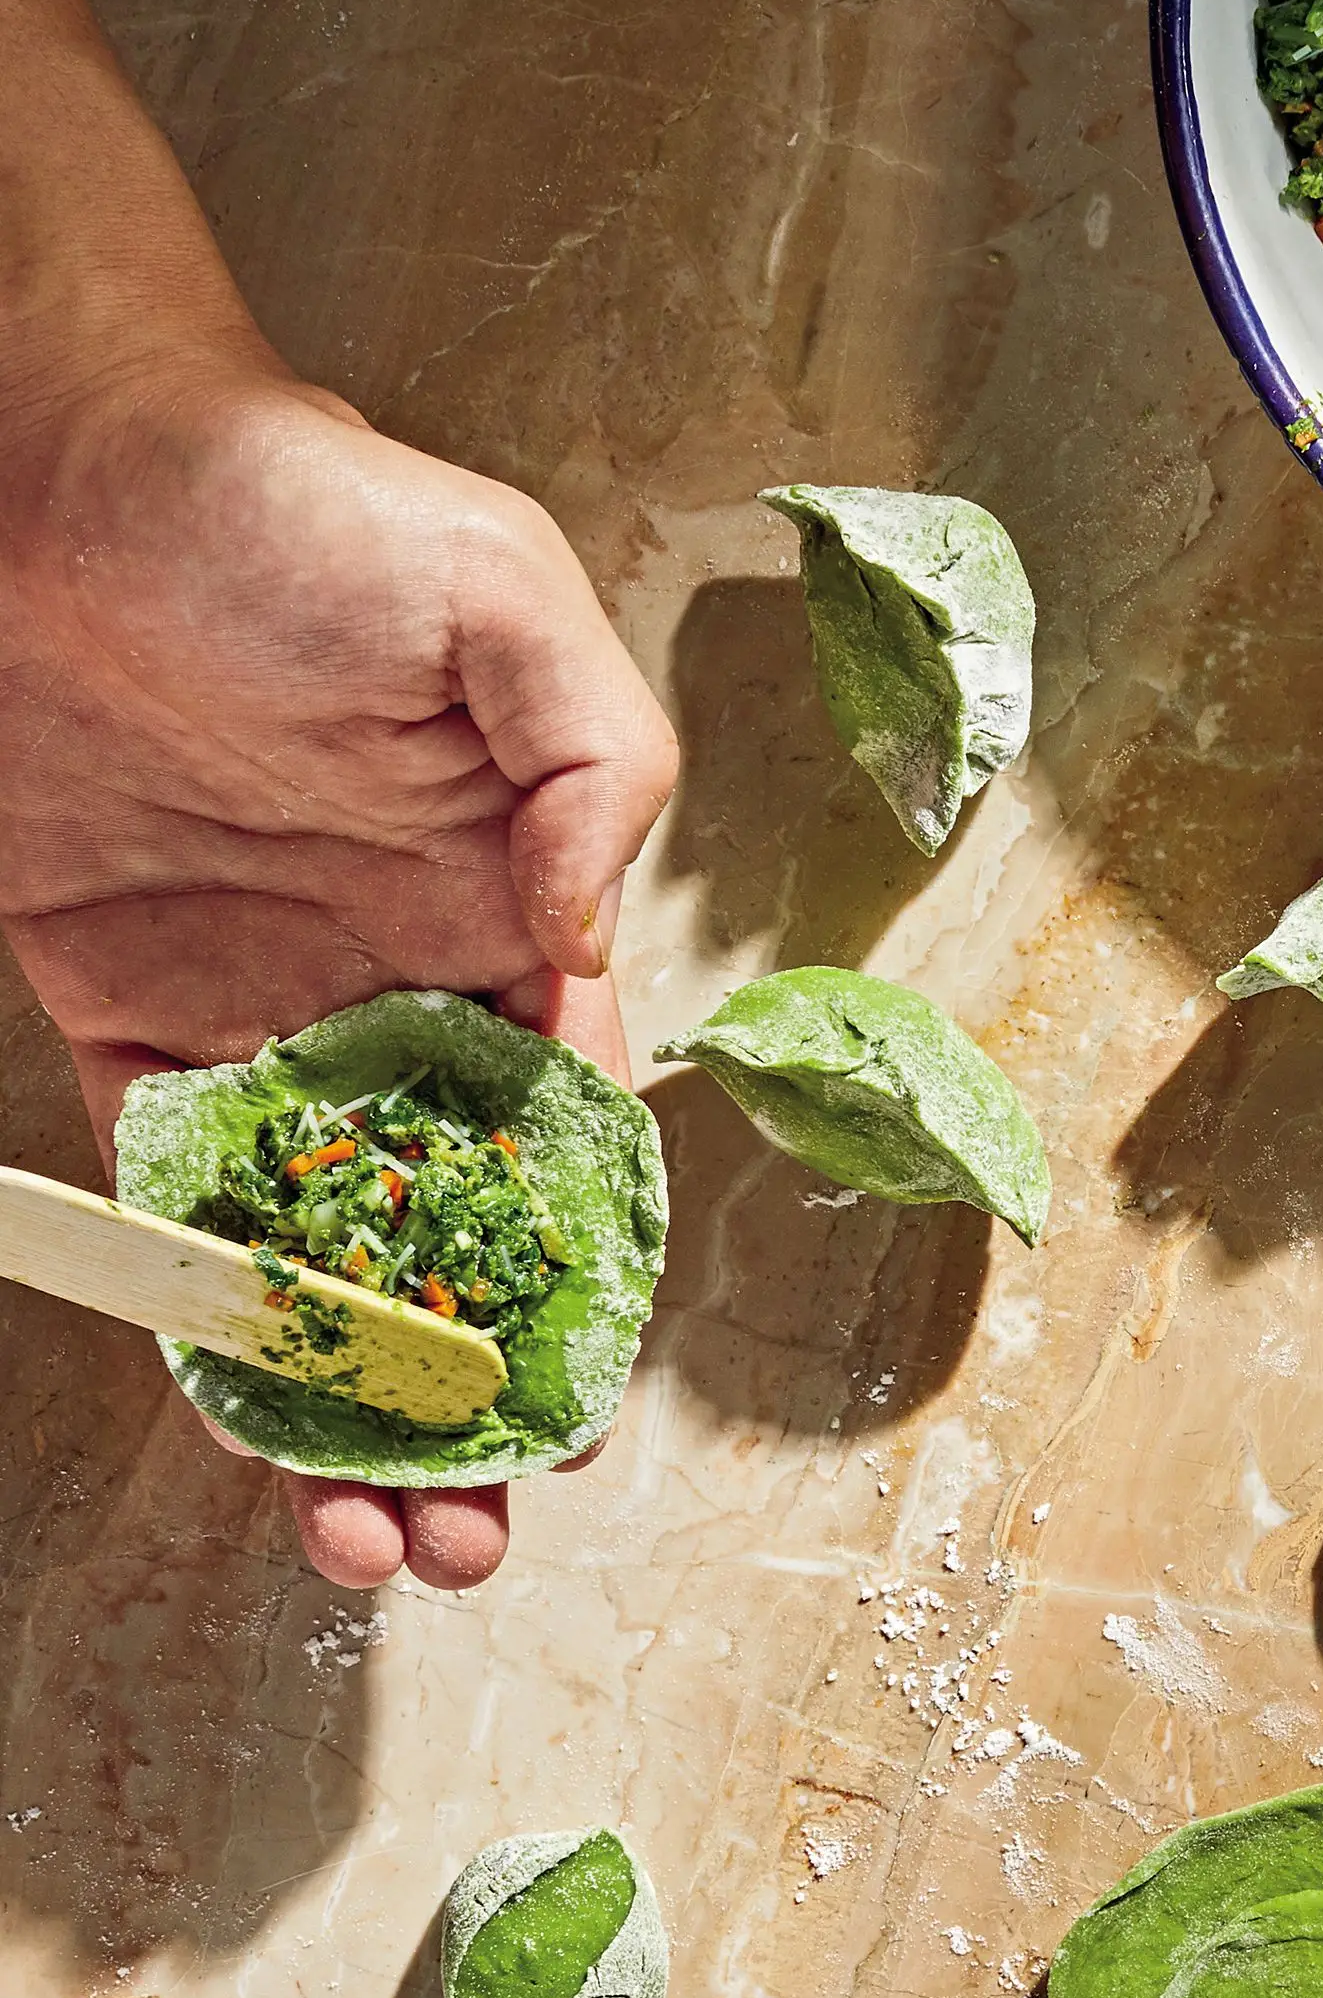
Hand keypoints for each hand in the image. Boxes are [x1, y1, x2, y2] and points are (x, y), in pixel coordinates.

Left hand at [0, 0, 676, 1591]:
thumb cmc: (293, 507)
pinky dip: (207, 1314)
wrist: (48, 461)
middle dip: (467, 1395)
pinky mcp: (132, 1018)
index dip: (582, 1295)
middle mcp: (410, 996)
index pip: (575, 1145)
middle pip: (458, 1237)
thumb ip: (593, 768)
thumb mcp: (499, 599)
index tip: (575, 1415)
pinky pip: (175, 1196)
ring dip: (345, 1403)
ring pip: (326, 1250)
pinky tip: (239, 1418)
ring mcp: (273, 1019)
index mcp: (519, 924)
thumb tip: (591, 943)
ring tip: (361, 1536)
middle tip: (467, 1533)